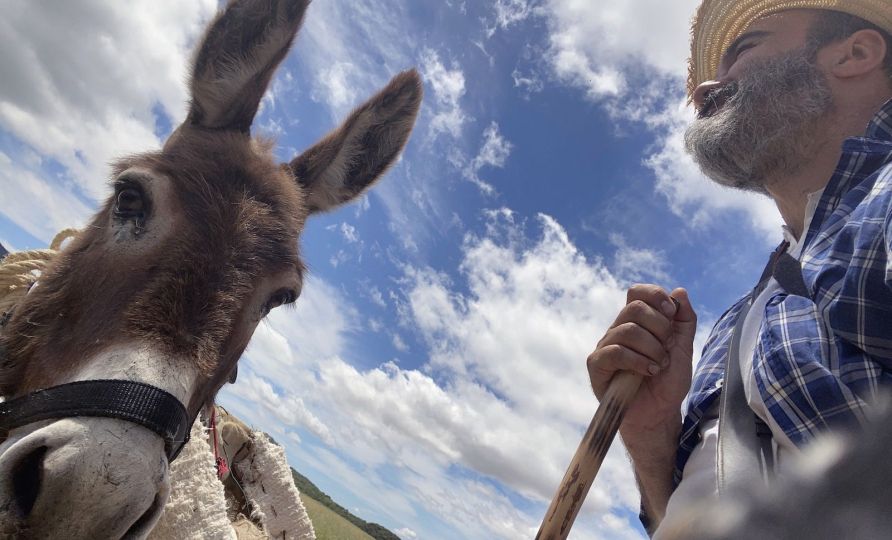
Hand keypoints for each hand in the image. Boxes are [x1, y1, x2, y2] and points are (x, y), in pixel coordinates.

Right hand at [587, 285, 696, 431]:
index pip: (637, 292)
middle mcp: (618, 329)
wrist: (659, 413)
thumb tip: (679, 292)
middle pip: (634, 307)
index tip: (671, 313)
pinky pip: (615, 352)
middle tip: (666, 349)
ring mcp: (606, 346)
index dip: (655, 296)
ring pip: (628, 330)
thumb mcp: (684, 349)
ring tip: (659, 366)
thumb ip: (684, 321)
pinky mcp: (597, 364)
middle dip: (659, 328)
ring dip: (652, 349)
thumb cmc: (668, 382)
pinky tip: (648, 372)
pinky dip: (638, 361)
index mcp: (637, 322)